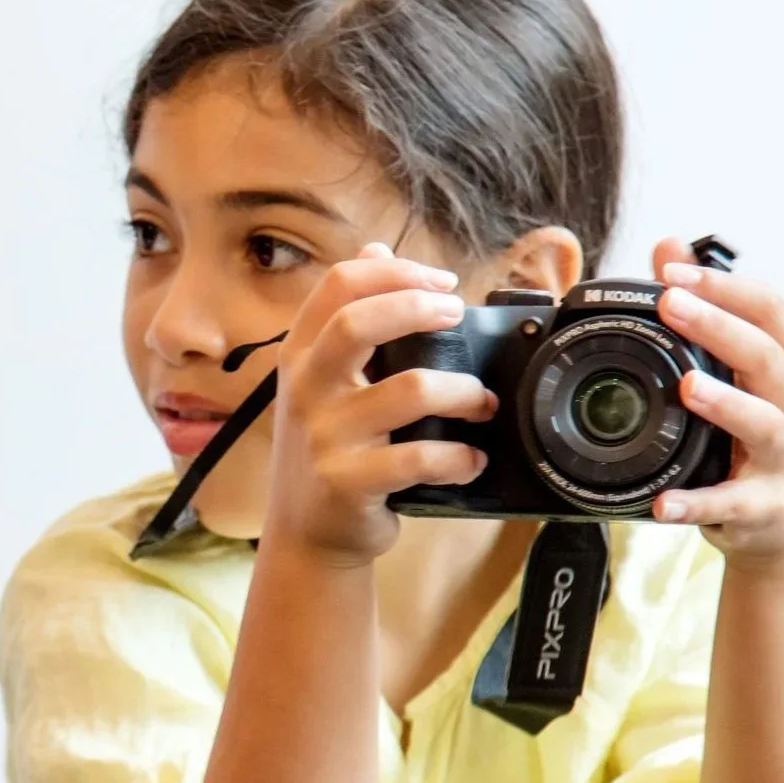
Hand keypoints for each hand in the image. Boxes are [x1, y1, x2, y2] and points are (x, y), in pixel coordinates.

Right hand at [265, 243, 497, 565]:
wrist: (306, 533)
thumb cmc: (329, 447)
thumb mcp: (323, 379)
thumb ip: (347, 318)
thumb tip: (373, 248)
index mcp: (300, 355)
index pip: (338, 285)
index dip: (395, 271)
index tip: (441, 282)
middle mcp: (305, 390)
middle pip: (357, 323)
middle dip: (420, 308)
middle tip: (458, 316)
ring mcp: (324, 436)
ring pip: (409, 391)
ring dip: (463, 391)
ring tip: (483, 403)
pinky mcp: (348, 482)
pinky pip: (419, 459)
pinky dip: (459, 458)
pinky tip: (471, 459)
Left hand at [651, 238, 783, 571]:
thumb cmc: (759, 436)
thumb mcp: (741, 371)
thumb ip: (708, 310)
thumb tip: (670, 247)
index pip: (772, 312)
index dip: (726, 286)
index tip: (674, 271)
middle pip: (768, 357)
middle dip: (720, 326)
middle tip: (671, 303)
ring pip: (763, 423)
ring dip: (726, 404)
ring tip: (688, 387)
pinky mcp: (764, 506)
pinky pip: (730, 503)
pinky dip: (697, 502)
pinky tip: (665, 502)